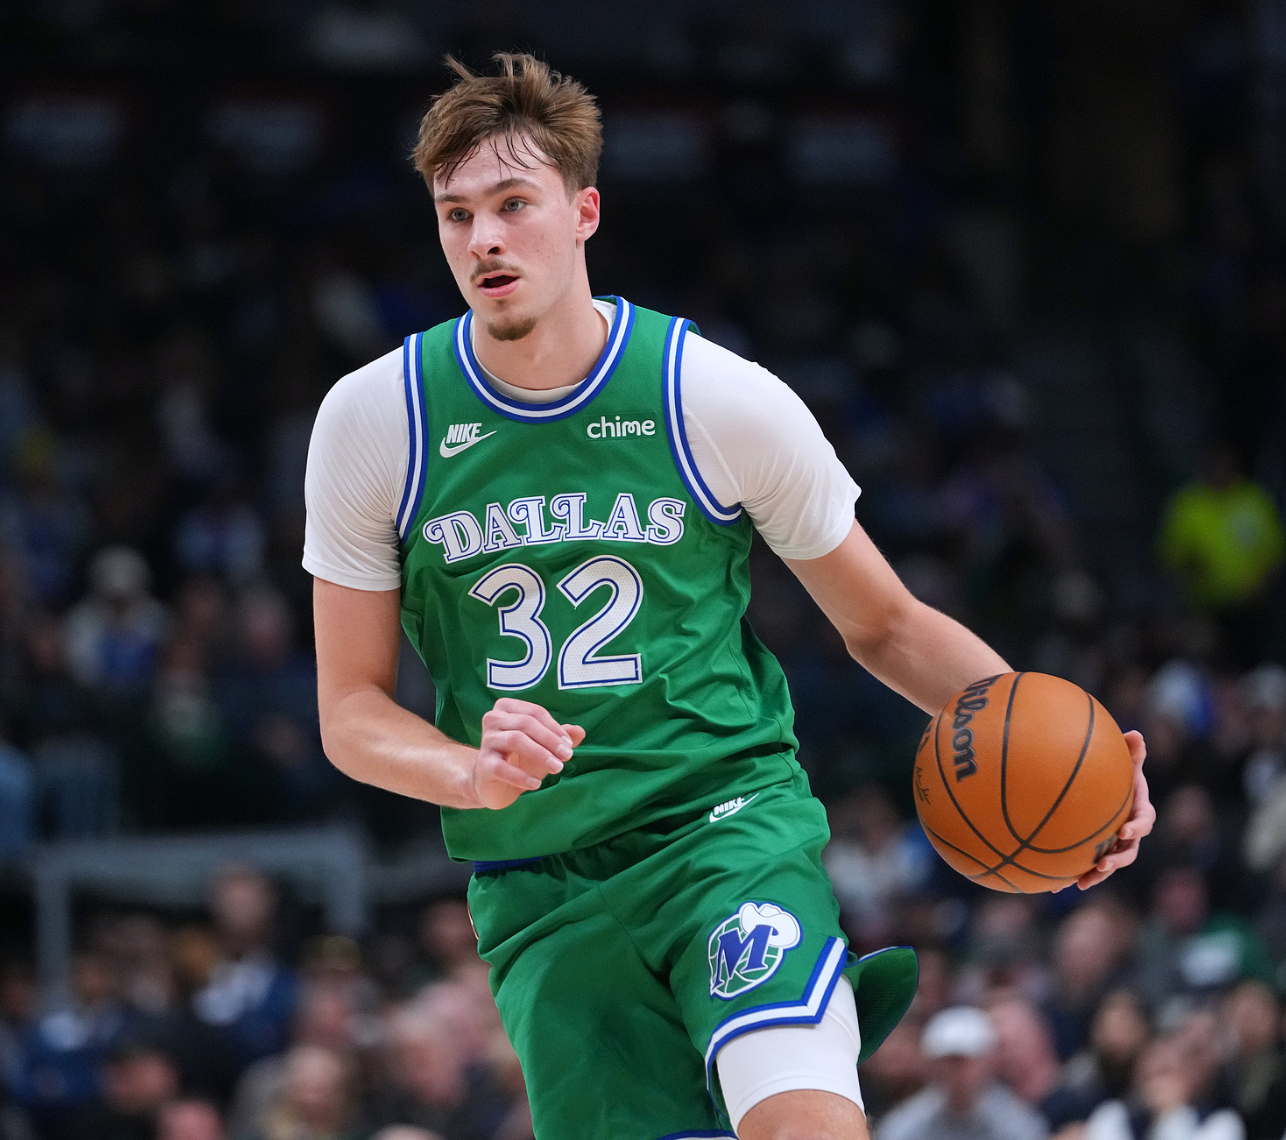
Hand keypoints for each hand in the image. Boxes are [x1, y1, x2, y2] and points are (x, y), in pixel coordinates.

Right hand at [471, 697, 585, 809]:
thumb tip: (580, 731)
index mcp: (507, 708)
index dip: (555, 728)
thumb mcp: (544, 747)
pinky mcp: (483, 764)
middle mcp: (493, 719)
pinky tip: (536, 784)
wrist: (493, 784)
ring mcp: (487, 741)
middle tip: (567, 756)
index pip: (535, 712)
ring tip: (557, 768)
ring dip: (540, 754)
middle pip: (526, 723)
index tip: (569, 745)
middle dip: (550, 740)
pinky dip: (521, 776)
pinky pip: (502, 767)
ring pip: (515, 739)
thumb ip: (561, 738)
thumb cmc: (519, 759)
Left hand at [1077, 730, 1154, 889]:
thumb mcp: (1125, 761)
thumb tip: (1135, 733)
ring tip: (1080, 883)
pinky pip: (1086, 864)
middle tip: (1103, 863)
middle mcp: (1129, 833)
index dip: (1137, 828)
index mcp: (1139, 811)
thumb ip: (1131, 751)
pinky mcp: (1097, 850)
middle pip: (1129, 852)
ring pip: (1109, 863)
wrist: (1105, 788)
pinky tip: (1052, 886)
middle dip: (1117, 860)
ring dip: (1097, 874)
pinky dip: (1072, 875)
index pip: (1144, 821)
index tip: (1125, 831)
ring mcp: (1113, 844)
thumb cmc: (1118, 772)